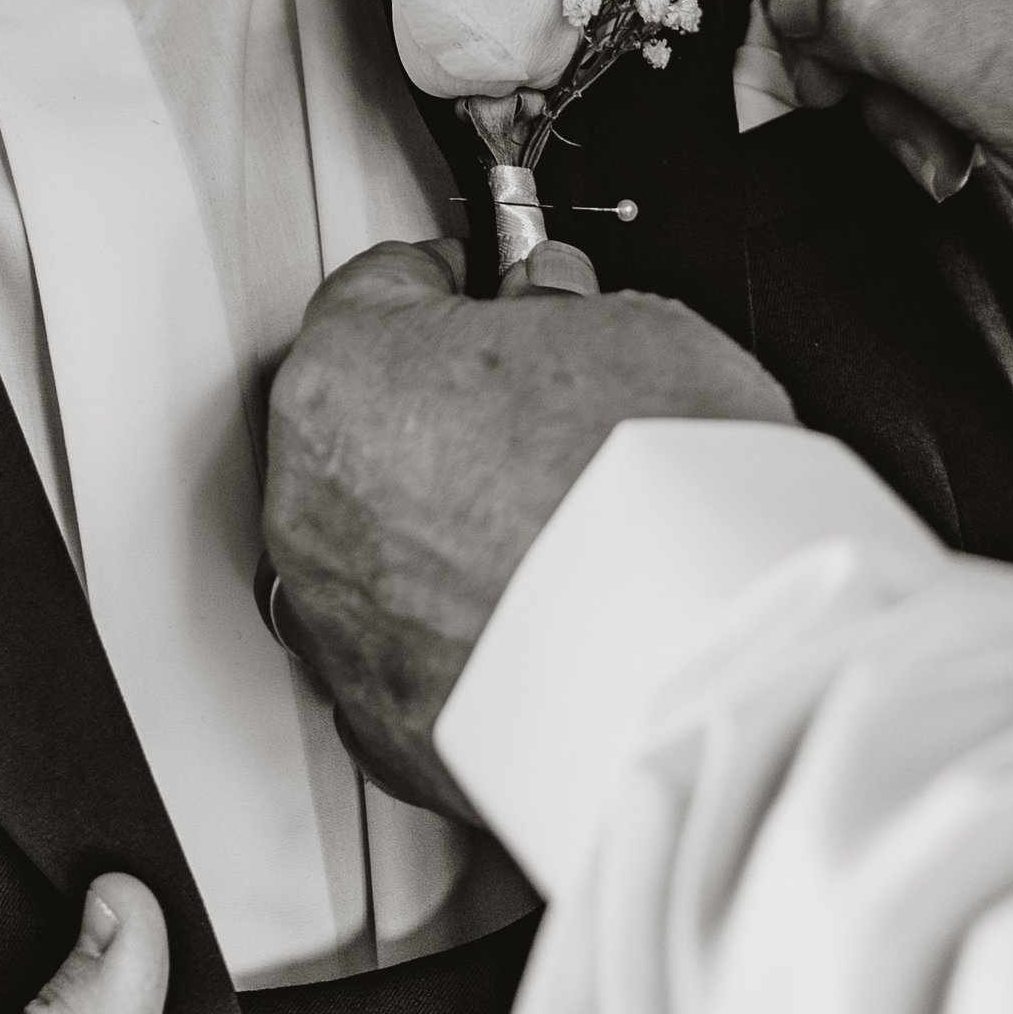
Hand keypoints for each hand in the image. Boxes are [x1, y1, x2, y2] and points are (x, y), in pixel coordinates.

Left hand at [262, 239, 792, 809]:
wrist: (698, 681)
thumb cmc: (665, 506)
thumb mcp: (636, 331)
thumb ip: (563, 309)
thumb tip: (551, 307)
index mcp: (346, 381)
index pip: (378, 292)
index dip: (461, 288)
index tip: (507, 299)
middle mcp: (314, 508)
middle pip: (367, 429)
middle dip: (446, 417)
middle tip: (548, 421)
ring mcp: (342, 628)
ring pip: (377, 551)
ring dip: (443, 536)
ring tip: (557, 535)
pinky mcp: (387, 725)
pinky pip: (411, 657)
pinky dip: (463, 640)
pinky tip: (546, 621)